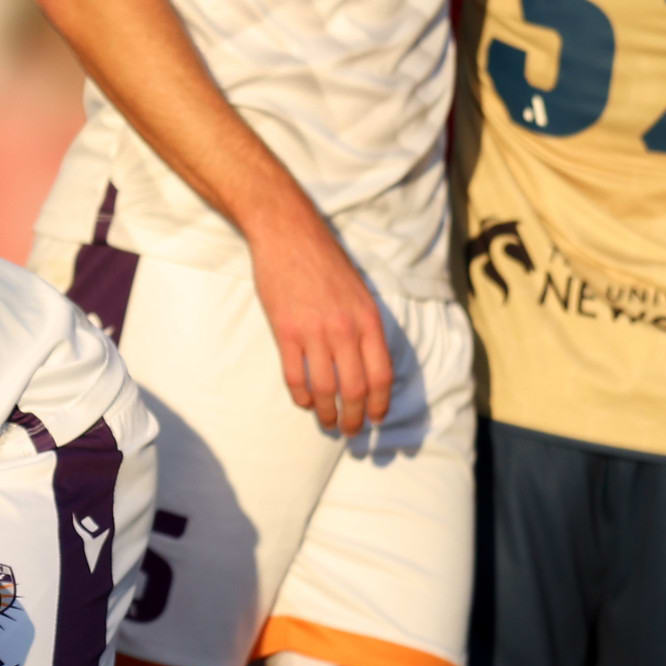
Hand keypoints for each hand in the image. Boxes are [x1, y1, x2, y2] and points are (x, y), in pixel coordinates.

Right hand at [246, 206, 393, 437]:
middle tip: (351, 432)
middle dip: (355, 417)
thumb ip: (366, 328)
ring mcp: (313, 332)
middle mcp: (344, 330)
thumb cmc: (326, 262)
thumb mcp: (360, 292)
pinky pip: (295, 376)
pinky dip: (301, 395)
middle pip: (355, 389)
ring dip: (327, 414)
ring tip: (327, 424)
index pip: (381, 375)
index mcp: (368, 320)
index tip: (377, 419)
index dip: (380, 404)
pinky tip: (304, 402)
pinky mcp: (285, 332)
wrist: (289, 234)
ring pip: (325, 388)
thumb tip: (370, 365)